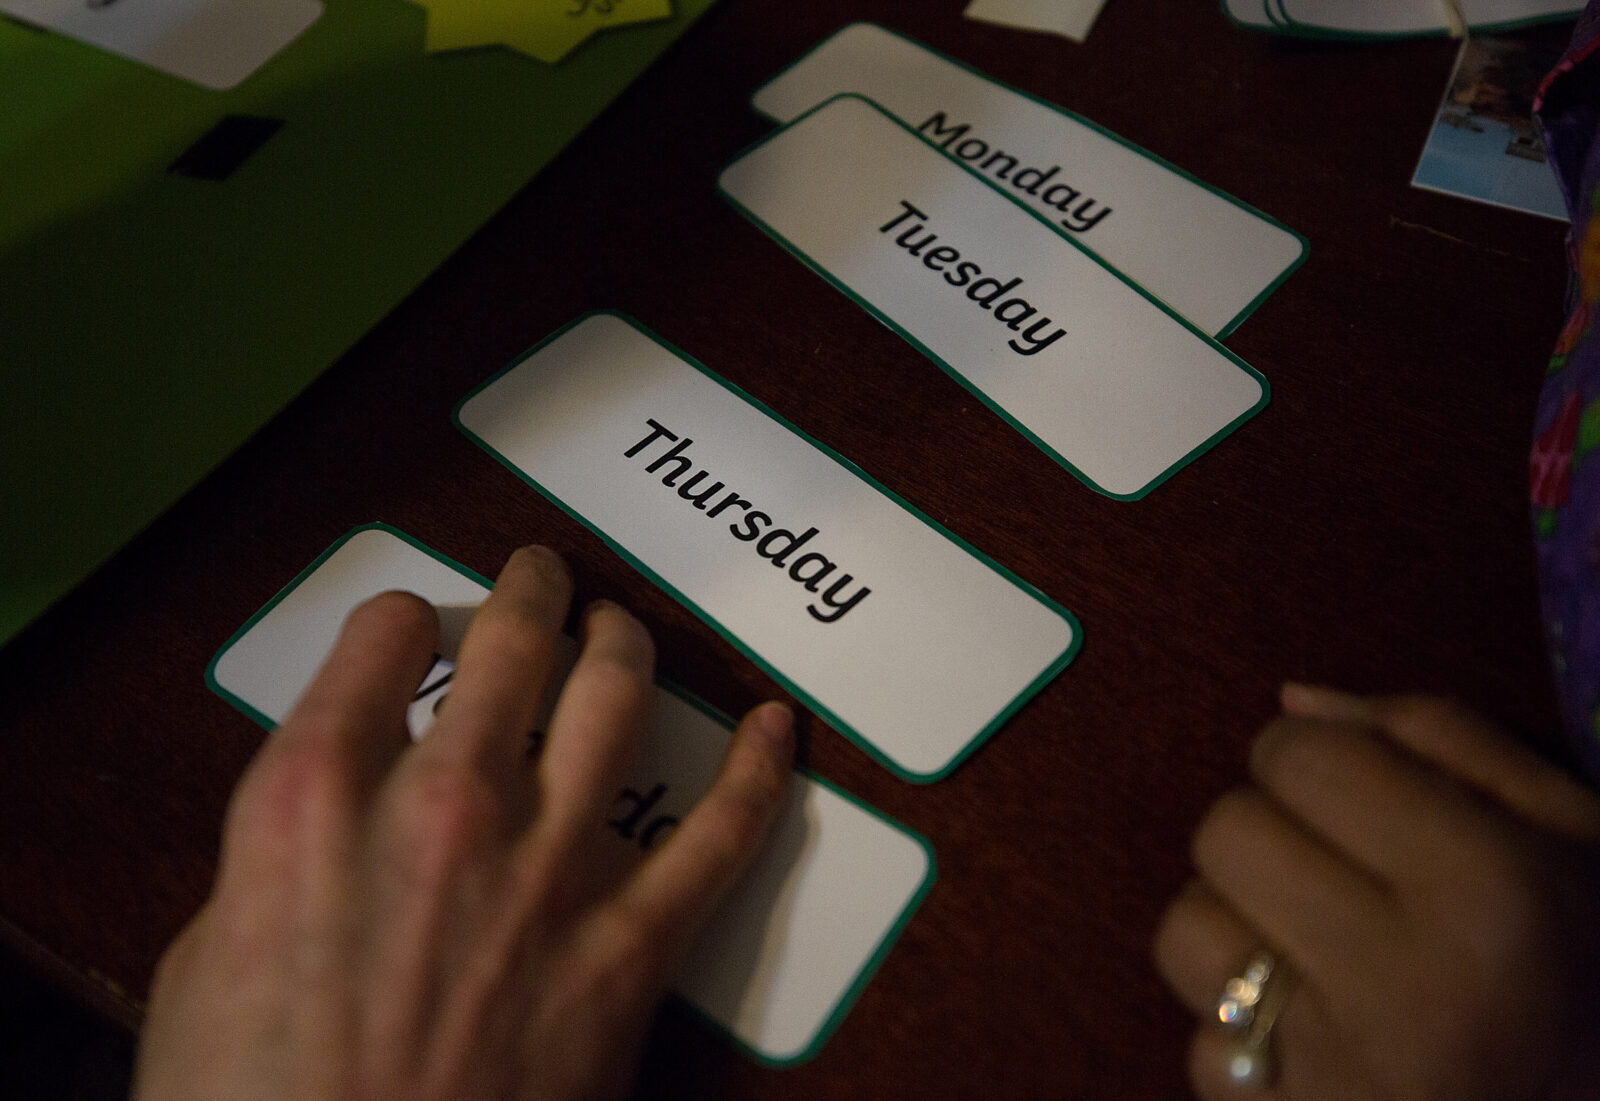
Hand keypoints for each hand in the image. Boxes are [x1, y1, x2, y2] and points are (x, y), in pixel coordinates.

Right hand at [133, 545, 794, 1100]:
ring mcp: (546, 871)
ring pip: (613, 699)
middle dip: (529, 592)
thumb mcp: (204, 966)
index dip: (400, 619)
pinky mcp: (625, 948)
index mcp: (315, 801)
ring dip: (621, 642)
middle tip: (539, 576)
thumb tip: (326, 827)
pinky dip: (757, 773)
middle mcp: (443, 808)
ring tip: (618, 625)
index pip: (376, 641)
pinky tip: (773, 728)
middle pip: (510, 644)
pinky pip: (717, 835)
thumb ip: (275, 865)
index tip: (411, 624)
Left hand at [1154, 685, 1599, 1099]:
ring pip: (1185, 932)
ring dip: (1239, 929)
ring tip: (1321, 957)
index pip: (1296, 755)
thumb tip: (1291, 702)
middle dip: (1272, 832)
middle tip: (1341, 875)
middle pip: (1225, 833)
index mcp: (1490, 893)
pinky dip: (1244, 1032)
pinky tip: (1318, 1038)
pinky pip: (1199, 1042)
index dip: (1316, 759)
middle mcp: (1405, 989)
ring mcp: (1333, 1077)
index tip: (1358, 795)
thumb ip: (1438, 737)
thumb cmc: (1586, 970)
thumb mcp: (1565, 832)